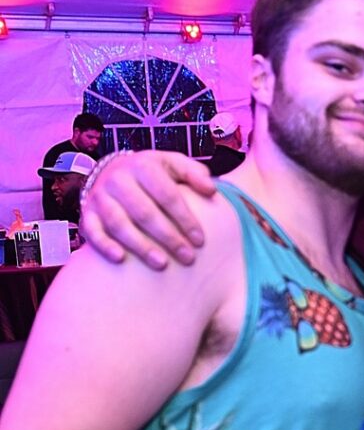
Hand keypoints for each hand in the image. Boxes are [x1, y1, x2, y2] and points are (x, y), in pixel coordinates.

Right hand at [80, 150, 216, 268]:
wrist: (113, 172)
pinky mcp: (87, 214)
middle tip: (188, 257)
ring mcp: (100, 197)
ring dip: (141, 245)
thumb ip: (194, 173)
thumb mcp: (174, 165)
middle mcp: (118, 179)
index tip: (200, 240)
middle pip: (144, 212)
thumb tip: (211, 190)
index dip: (185, 218)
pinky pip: (91, 231)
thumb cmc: (154, 174)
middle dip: (168, 237)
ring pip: (118, 223)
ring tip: (162, 264)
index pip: (167, 195)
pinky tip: (121, 259)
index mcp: (143, 166)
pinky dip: (104, 245)